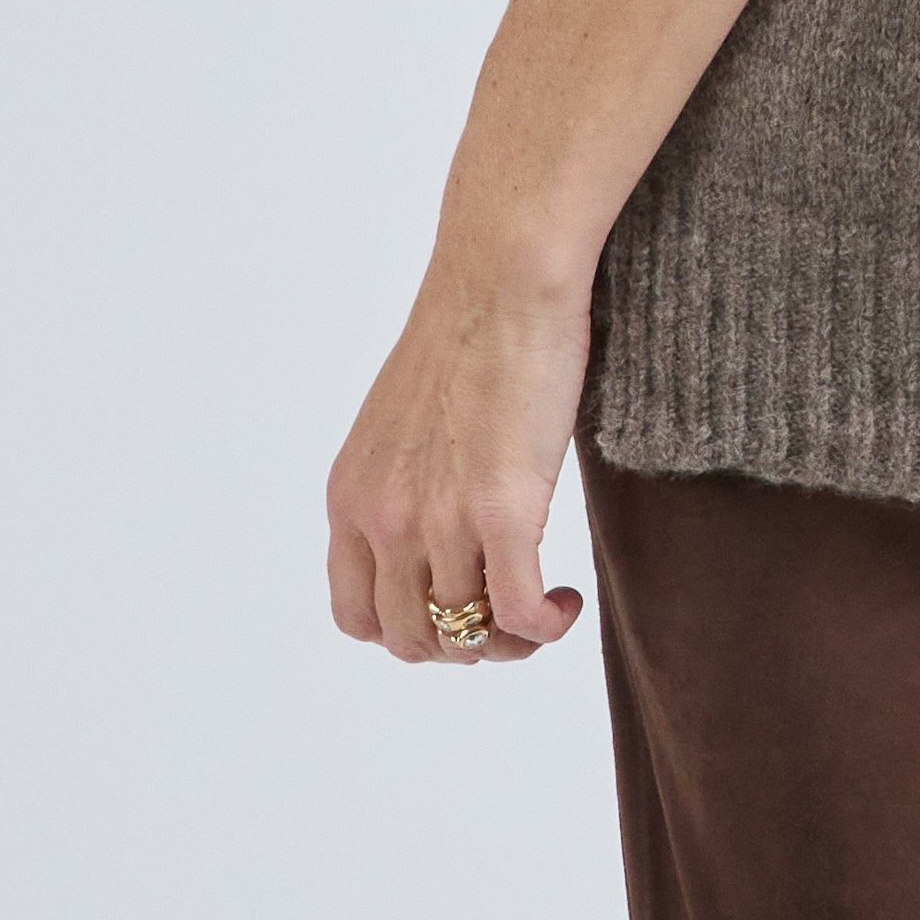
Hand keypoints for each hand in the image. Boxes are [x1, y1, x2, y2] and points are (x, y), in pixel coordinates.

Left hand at [326, 270, 593, 666]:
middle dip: (464, 643)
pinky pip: (517, 612)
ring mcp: (437, 520)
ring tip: (544, 609)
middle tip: (510, 614)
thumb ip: (405, 481)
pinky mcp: (500, 511)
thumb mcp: (404, 420)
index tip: (455, 609)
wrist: (504, 276)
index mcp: (352, 496)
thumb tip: (439, 530)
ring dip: (510, 641)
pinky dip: (544, 627)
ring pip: (466, 634)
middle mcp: (383, 518)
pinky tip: (567, 603)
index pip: (358, 615)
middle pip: (412, 639)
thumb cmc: (471, 328)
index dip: (409, 631)